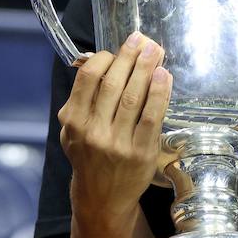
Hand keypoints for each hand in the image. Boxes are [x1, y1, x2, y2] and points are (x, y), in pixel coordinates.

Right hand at [58, 32, 171, 215]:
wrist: (102, 198)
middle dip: (130, 56)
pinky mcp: (140, 153)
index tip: (118, 49)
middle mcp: (92, 131)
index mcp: (73, 120)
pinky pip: (152, 117)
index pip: (88, 78)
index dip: (105, 57)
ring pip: (133, 96)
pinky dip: (159, 93)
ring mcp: (117, 143)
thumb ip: (82, 99)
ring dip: (147, 68)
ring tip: (156, 50)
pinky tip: (164, 76)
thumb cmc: (90, 157)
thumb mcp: (73, 130)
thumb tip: (98, 61)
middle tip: (142, 40)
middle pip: (113, 82)